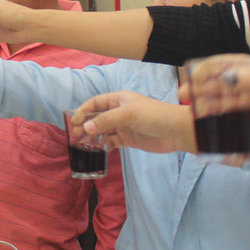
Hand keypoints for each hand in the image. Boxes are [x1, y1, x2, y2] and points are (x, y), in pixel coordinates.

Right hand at [75, 90, 195, 153]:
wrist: (176, 131)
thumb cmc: (153, 115)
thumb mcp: (128, 114)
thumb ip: (106, 120)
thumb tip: (86, 128)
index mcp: (118, 99)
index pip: (95, 103)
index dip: (84, 110)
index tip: (73, 121)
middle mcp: (119, 111)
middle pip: (97, 118)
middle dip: (86, 126)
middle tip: (75, 137)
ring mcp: (123, 126)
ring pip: (102, 130)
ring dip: (92, 136)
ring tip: (82, 145)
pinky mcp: (128, 139)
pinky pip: (110, 141)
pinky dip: (102, 145)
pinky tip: (96, 149)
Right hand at [190, 54, 249, 158]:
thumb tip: (224, 77)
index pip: (228, 64)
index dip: (208, 68)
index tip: (191, 76)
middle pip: (222, 82)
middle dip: (203, 87)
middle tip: (185, 95)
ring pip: (224, 101)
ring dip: (208, 103)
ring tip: (194, 110)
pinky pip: (231, 118)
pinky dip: (218, 119)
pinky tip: (206, 122)